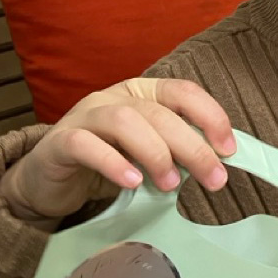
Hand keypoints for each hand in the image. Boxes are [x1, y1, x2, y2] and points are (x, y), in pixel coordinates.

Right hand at [0, 78, 235, 223]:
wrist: (48, 183)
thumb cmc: (106, 166)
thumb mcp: (148, 155)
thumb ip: (177, 152)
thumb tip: (218, 163)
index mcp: (142, 93)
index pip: (183, 92)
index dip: (211, 116)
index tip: (229, 150)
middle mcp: (114, 97)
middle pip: (159, 112)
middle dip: (192, 146)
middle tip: (213, 178)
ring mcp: (84, 115)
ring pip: (125, 121)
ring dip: (155, 152)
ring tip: (171, 185)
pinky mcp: (58, 142)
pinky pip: (85, 144)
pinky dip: (113, 162)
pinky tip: (132, 182)